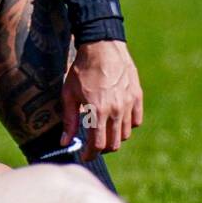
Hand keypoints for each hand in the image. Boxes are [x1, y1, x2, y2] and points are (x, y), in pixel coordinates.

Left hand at [60, 40, 143, 160]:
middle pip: (114, 143)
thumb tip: (64, 142)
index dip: (90, 154)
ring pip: (126, 134)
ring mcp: (129, 103)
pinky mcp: (137, 96)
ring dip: (114, 137)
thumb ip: (69, 121)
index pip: (98, 145)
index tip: (85, 156)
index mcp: (98, 111)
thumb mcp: (69, 94)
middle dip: (102, 148)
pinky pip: (136, 120)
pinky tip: (117, 120)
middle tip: (93, 144)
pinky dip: (127, 125)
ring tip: (103, 130)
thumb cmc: (81, 70)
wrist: (102, 46)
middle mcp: (116, 110)